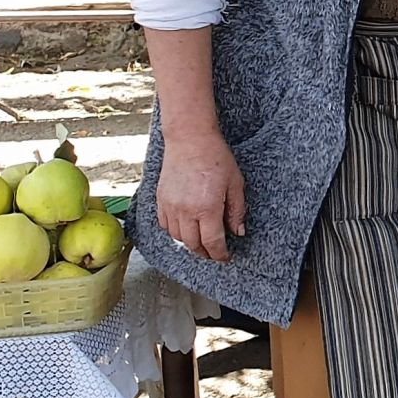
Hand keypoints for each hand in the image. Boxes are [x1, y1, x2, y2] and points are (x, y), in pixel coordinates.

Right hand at [154, 128, 245, 262]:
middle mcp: (185, 211)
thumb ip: (236, 211)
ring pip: (177, 237)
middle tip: (214, 253)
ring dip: (190, 243)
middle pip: (193, 244)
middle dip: (205, 253)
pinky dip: (175, 231)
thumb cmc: (216, 158)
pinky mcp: (160, 200)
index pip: (212, 242)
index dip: (220, 254)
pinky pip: (165, 225)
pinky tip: (185, 228)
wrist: (190, 140)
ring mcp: (170, 206)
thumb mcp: (236, 183)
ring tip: (201, 241)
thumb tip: (237, 232)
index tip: (225, 257)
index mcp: (207, 208)